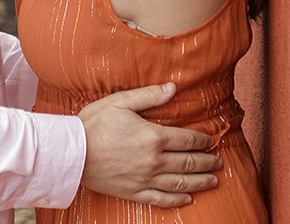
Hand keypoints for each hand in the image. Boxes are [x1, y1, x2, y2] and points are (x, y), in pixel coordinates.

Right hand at [78, 82, 220, 208]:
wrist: (71, 153)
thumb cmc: (94, 124)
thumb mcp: (121, 101)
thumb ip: (149, 95)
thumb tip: (173, 88)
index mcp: (153, 137)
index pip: (188, 139)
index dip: (203, 140)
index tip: (211, 141)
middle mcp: (154, 161)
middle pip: (189, 163)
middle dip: (207, 162)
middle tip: (218, 161)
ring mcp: (145, 179)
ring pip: (180, 183)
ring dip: (200, 181)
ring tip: (213, 180)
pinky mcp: (134, 192)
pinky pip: (161, 200)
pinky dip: (178, 200)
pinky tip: (188, 198)